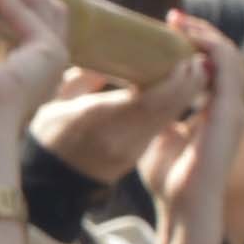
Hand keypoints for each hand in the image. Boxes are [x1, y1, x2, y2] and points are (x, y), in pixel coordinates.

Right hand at [34, 49, 204, 185]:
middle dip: (187, 83)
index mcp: (94, 119)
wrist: (46, 185)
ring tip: (195, 72)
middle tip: (197, 60)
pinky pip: (160, 129)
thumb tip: (104, 63)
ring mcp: (129, 151)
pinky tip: (181, 94)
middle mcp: (117, 137)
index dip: (172, 80)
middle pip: (164, 109)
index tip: (184, 58)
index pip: (146, 100)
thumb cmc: (46, 138)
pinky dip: (173, 110)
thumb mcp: (55, 102)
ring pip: (167, 119)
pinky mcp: (134, 157)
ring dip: (185, 96)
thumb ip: (82, 79)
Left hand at [138, 19, 243, 243]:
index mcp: (216, 112)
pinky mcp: (229, 113)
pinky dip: (212, 50)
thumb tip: (149, 96)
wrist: (184, 207)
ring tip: (181, 24)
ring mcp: (233, 110)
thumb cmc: (172, 180)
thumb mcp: (161, 138)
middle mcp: (230, 108)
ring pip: (230, 58)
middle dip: (202, 34)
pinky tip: (191, 41)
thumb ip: (162, 116)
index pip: (215, 68)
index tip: (171, 30)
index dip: (197, 46)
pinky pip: (227, 70)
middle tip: (174, 19)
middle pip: (225, 57)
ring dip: (206, 36)